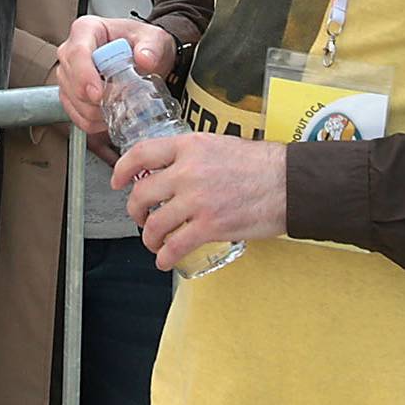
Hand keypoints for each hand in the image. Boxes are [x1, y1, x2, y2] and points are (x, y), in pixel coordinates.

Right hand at [57, 15, 179, 162]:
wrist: (142, 57)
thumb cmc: (142, 44)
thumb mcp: (154, 39)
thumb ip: (151, 47)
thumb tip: (144, 58)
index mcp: (87, 30)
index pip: (78, 53)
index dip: (85, 76)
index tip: (99, 94)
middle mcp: (71, 51)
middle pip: (71, 81)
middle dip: (95, 99)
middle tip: (122, 99)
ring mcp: (68, 74)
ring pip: (73, 102)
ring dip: (98, 112)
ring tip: (120, 104)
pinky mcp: (70, 95)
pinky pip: (77, 116)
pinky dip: (95, 121)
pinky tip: (111, 113)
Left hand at [113, 133, 285, 271]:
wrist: (287, 183)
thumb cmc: (260, 164)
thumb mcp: (219, 145)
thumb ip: (193, 156)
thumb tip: (175, 169)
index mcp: (189, 146)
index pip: (142, 153)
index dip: (122, 168)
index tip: (117, 180)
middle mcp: (187, 171)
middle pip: (142, 192)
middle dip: (134, 209)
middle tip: (137, 216)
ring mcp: (197, 200)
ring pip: (155, 222)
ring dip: (148, 236)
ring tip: (153, 241)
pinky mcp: (209, 226)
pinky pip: (175, 245)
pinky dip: (165, 256)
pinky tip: (165, 259)